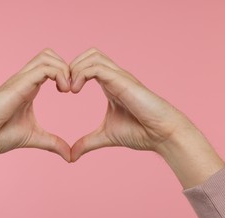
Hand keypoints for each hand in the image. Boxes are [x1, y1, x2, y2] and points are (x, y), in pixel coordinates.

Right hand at [0, 48, 71, 161]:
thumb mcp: (34, 137)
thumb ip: (53, 143)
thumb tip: (69, 156)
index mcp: (29, 87)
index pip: (50, 66)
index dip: (66, 74)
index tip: (72, 93)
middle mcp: (25, 79)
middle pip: (49, 55)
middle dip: (67, 67)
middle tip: (72, 89)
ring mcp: (21, 80)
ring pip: (47, 56)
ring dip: (64, 69)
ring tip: (68, 90)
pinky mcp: (19, 84)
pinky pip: (44, 68)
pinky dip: (59, 74)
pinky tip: (63, 91)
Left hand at [69, 48, 191, 161]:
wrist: (162, 135)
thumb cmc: (140, 132)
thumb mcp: (105, 136)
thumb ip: (87, 142)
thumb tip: (72, 155)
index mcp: (109, 85)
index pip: (88, 65)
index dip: (71, 73)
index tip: (63, 92)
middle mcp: (114, 77)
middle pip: (89, 54)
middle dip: (71, 66)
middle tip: (64, 88)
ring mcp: (120, 77)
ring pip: (93, 56)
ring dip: (75, 69)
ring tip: (70, 90)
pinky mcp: (123, 82)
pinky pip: (98, 67)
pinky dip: (82, 74)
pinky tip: (76, 90)